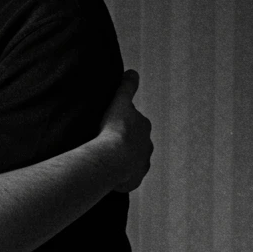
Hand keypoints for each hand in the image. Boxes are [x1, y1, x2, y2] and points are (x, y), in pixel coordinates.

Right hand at [98, 70, 153, 192]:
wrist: (112, 158)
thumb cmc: (114, 129)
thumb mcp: (119, 102)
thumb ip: (126, 87)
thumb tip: (133, 72)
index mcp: (143, 127)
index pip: (134, 123)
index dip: (122, 124)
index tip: (110, 127)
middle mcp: (147, 146)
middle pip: (135, 143)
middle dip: (124, 143)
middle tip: (105, 144)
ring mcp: (142, 164)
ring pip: (132, 161)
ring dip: (123, 161)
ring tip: (105, 161)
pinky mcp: (135, 179)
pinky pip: (127, 178)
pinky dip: (120, 177)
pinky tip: (107, 176)